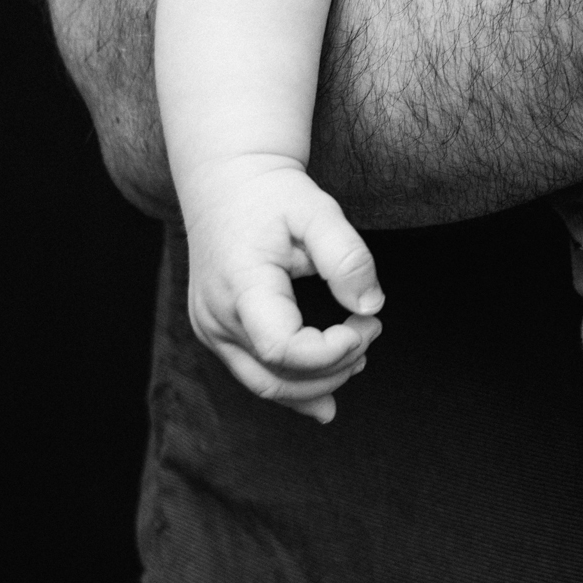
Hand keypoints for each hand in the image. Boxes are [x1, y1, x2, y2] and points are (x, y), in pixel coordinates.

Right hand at [182, 155, 383, 422]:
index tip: (367, 323)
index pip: (283, 348)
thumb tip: (371, 306)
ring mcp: (211, 329)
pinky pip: (254, 374)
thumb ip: (347, 257)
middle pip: (277, 376)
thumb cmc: (274, 194)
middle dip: (335, 368)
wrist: (226, 182)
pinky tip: (326, 400)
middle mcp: (216, 316)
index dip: (330, 351)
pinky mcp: (216, 333)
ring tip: (359, 354)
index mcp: (240, 285)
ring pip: (265, 384)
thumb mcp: (318, 209)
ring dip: (317, 383)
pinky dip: (293, 386)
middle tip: (372, 330)